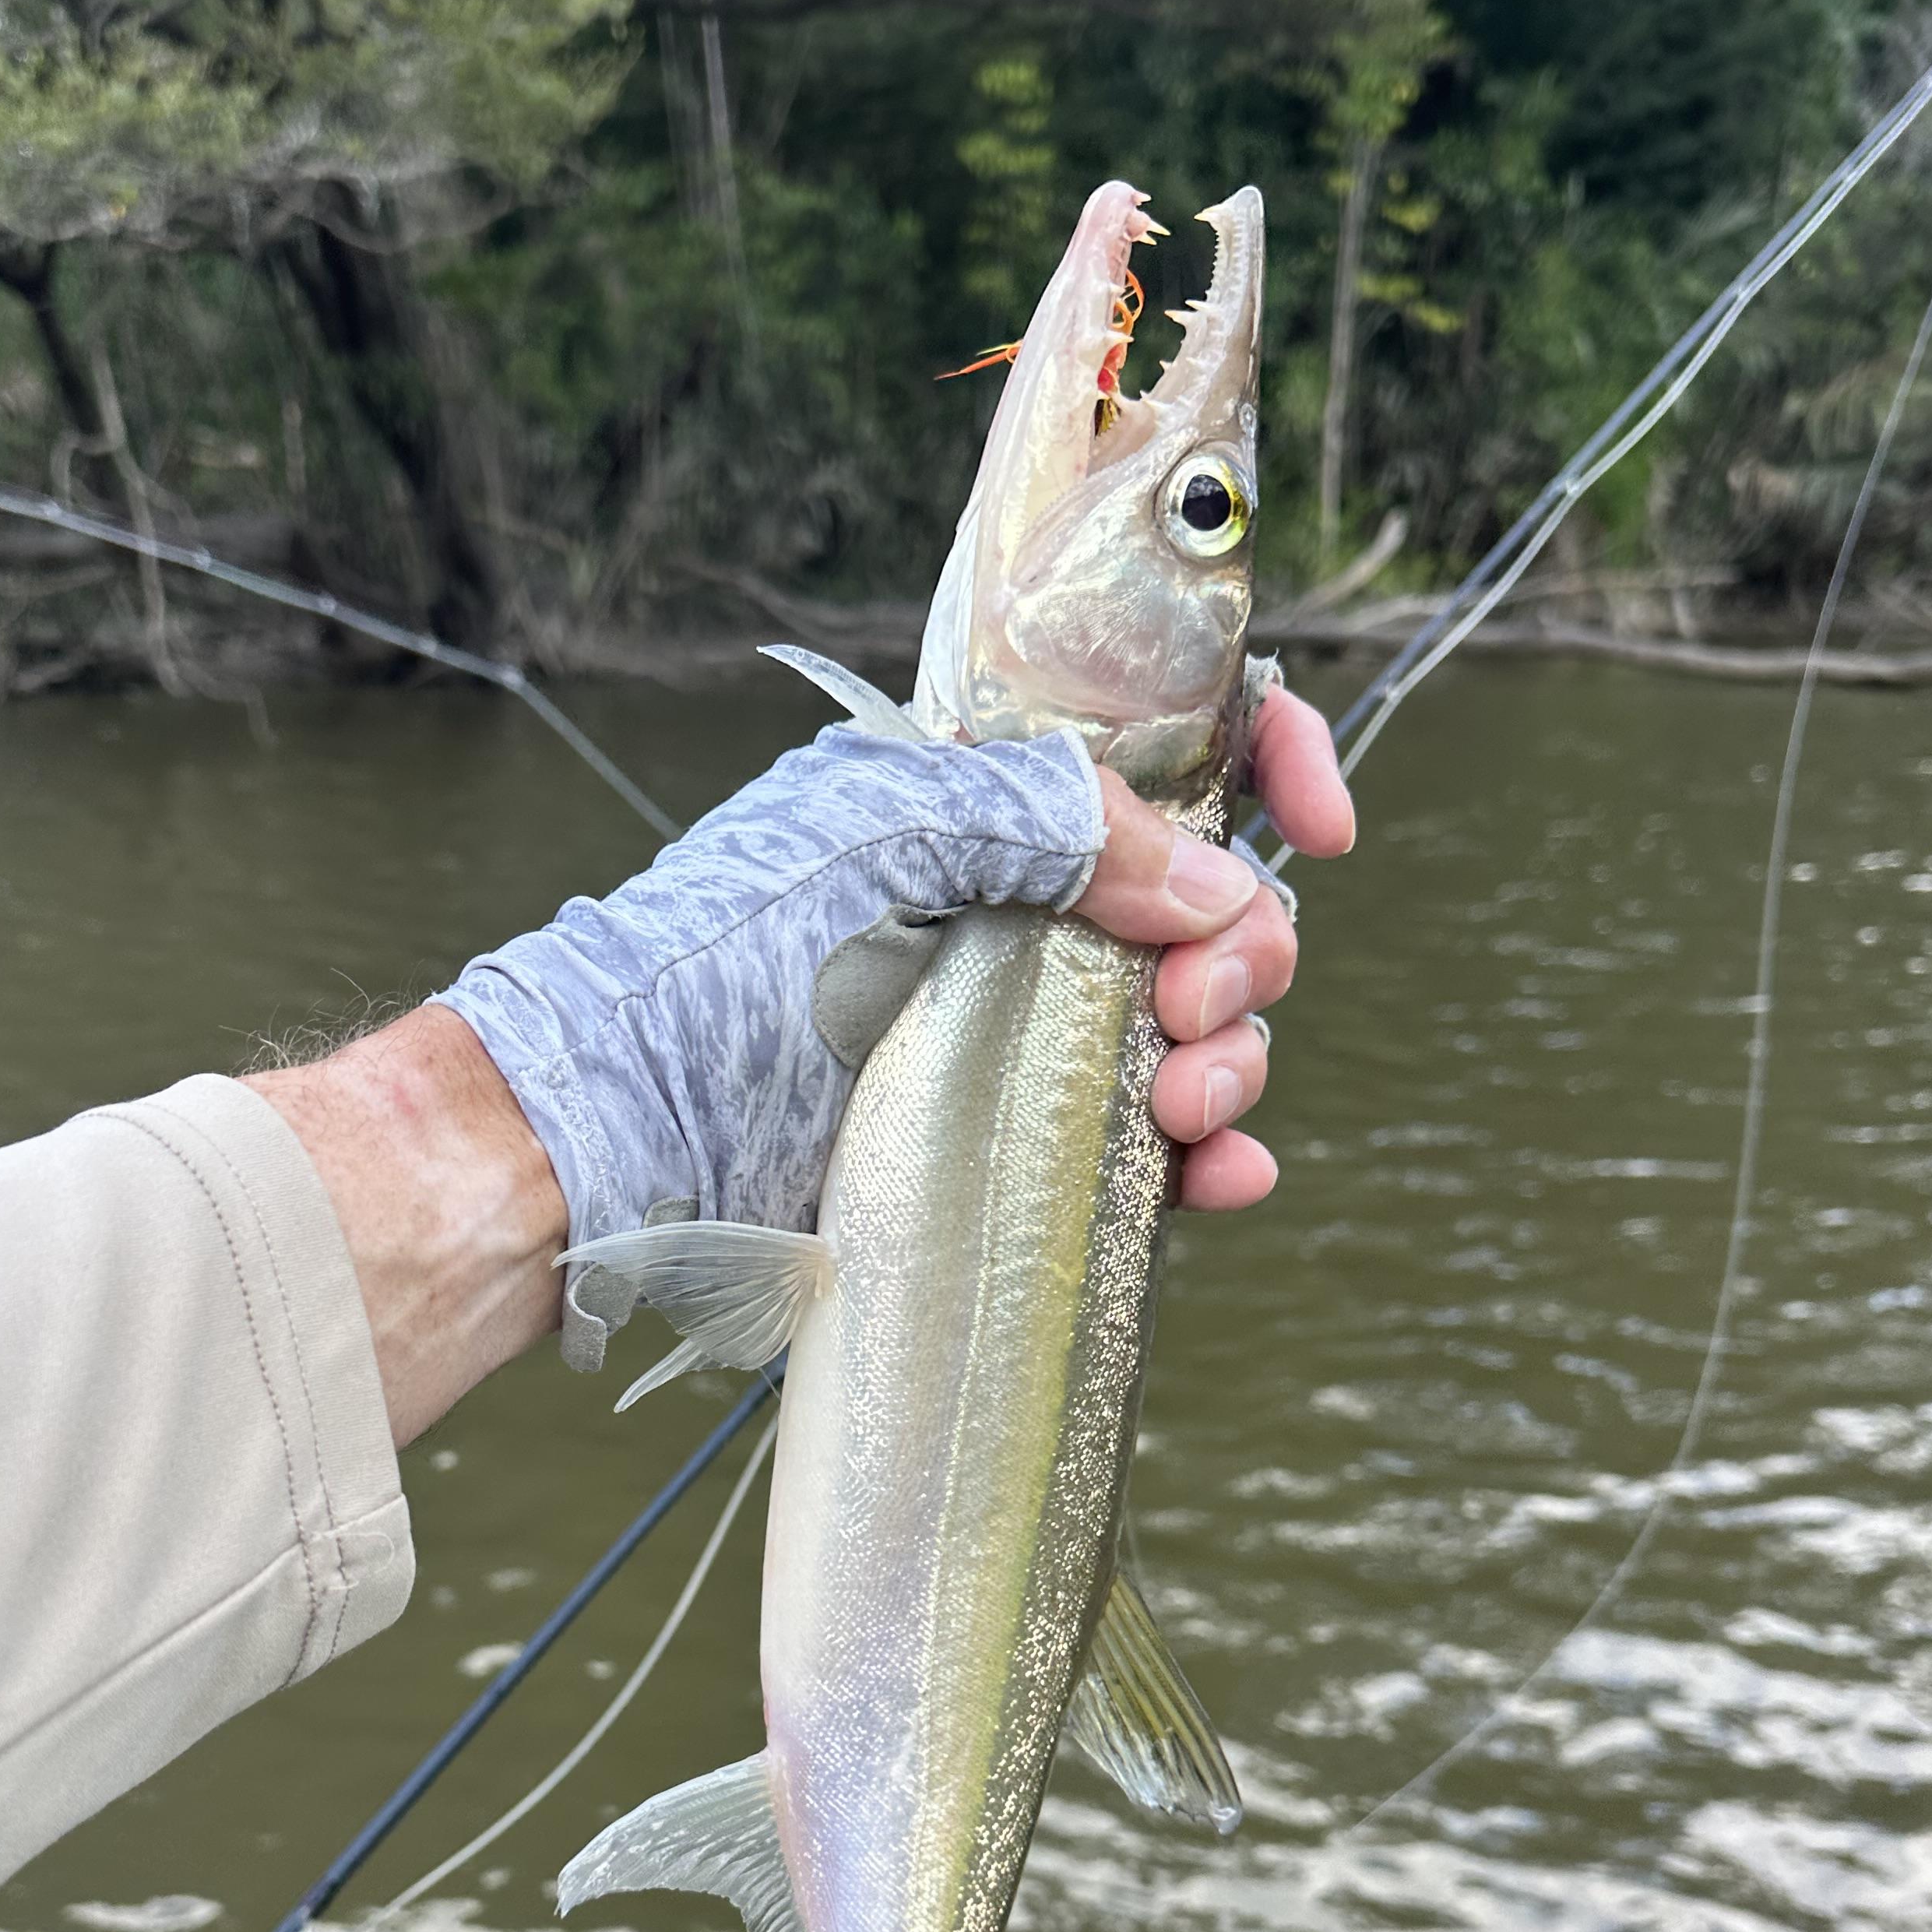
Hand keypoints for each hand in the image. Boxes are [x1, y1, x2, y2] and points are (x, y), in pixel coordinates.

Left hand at [254, 695, 1354, 1443]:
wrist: (609, 1145)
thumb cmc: (717, 967)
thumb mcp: (883, 835)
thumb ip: (1053, 821)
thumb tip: (1215, 883)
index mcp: (984, 803)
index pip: (1165, 751)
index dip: (1267, 766)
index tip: (1322, 828)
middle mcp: (1015, 911)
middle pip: (1207, 908)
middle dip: (1244, 951)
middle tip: (1196, 1008)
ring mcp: (1015, 1037)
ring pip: (1192, 1034)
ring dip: (1228, 1062)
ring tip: (1183, 1103)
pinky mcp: (1004, 1154)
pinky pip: (1145, 1153)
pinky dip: (1206, 1161)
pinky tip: (1217, 1180)